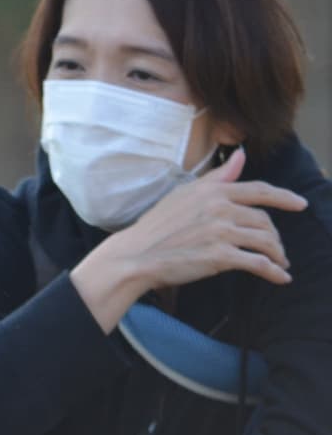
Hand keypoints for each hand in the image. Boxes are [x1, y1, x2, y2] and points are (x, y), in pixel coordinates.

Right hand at [71, 149, 306, 331]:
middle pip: (264, 220)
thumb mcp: (183, 195)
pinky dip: (274, 272)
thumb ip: (216, 177)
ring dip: (277, 255)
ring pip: (265, 241)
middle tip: (276, 248)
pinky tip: (280, 278)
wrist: (134, 256)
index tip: (300, 204)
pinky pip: (258, 264)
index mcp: (212, 192)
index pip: (259, 190)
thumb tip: (241, 156)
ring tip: (279, 263)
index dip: (284, 197)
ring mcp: (221, 232)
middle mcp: (220, 209)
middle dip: (274, 237)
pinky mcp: (220, 257)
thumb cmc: (155, 228)